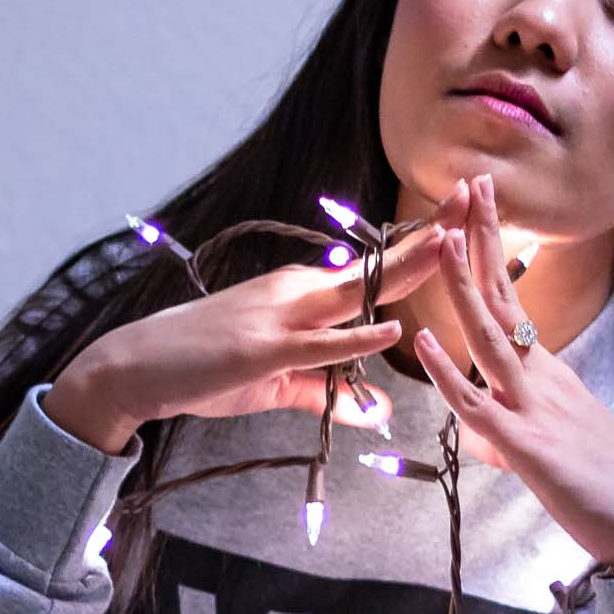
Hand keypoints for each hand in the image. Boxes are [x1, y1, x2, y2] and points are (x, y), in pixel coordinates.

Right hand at [69, 209, 458, 439]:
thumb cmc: (205, 368)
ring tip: (452, 245)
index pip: (372, 267)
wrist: (137, 367)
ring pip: (354, 291)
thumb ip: (330, 394)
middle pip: (375, 264)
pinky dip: (356, 338)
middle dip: (428, 235)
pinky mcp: (263, 349)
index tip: (461, 218)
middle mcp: (297, 292)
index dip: (418, 244)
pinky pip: (319, 344)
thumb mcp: (277, 384)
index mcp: (303, 294)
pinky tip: (390, 329)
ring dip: (406, 269)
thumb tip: (378, 415)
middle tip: (476, 198)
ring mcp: (280, 317)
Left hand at [408, 172, 613, 576]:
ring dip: (464, 288)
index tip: (479, 205)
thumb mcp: (554, 443)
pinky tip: (424, 343)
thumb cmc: (606, 487)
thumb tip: (481, 424)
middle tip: (472, 183)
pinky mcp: (528, 448)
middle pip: (503, 300)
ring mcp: (535, 410)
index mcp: (547, 373)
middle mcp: (542, 379)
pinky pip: (478, 406)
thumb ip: (513, 425)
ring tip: (444, 239)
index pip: (511, 301)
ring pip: (490, 340)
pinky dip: (447, 373)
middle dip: (485, 241)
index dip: (493, 252)